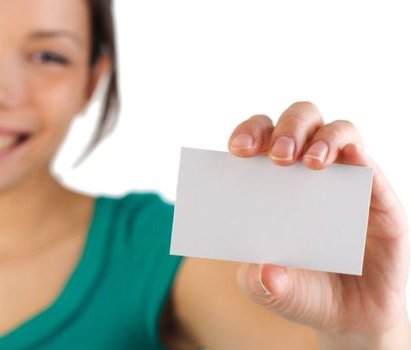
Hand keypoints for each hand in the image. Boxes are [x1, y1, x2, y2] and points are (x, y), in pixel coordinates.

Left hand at [229, 102, 409, 347]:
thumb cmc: (300, 290)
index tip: (237, 150)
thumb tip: (266, 272)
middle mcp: (305, 172)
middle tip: (279, 156)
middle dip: (287, 130)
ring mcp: (342, 179)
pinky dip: (359, 156)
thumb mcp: (271, 290)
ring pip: (337, 131)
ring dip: (324, 139)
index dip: (248, 134)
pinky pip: (369, 164)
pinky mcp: (376, 195)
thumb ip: (260, 281)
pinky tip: (352, 159)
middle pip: (297, 123)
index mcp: (270, 183)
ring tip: (312, 162)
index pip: (258, 140)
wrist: (346, 315)